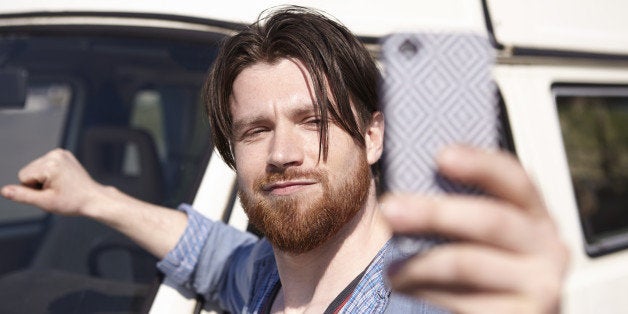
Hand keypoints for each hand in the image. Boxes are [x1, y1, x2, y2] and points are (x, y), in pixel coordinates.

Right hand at [1, 148, 105, 215]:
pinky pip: (45, 164)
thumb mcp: (45, 202)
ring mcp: (60, 153)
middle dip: (38, 183)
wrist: (93, 198)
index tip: (50, 193)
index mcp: (50, 164)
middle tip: (56, 191)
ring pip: (35, 168)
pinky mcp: (63, 154)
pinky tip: (62, 179)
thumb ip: (22, 195)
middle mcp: (55, 155)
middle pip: (28, 171)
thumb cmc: (72, 202)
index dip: (33, 189)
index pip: (23, 177)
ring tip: (60, 186)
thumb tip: (4, 191)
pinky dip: (50, 174)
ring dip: (43, 179)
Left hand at [382, 146, 568, 313]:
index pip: (515, 180)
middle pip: (490, 221)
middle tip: (390, 209)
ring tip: (389, 267)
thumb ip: (464, 211)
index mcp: (536, 217)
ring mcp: (541, 287)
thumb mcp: (483, 239)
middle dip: (434, 213)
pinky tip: (404, 288)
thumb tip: (409, 191)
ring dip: (419, 262)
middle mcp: (549, 249)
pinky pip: (462, 300)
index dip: (480, 164)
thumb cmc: (484, 275)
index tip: (441, 156)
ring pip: (467, 263)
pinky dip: (426, 292)